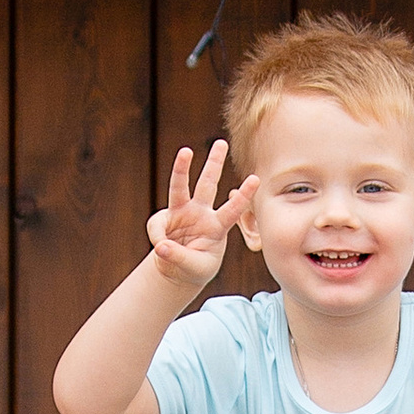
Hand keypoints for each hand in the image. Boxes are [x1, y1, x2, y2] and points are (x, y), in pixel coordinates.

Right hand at [147, 141, 258, 291]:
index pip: (233, 210)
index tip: (256, 179)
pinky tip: (162, 249)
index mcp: (217, 227)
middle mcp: (201, 214)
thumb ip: (179, 257)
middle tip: (221, 142)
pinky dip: (157, 236)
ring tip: (186, 152)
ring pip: (180, 186)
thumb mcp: (193, 267)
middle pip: (208, 184)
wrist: (178, 270)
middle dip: (215, 164)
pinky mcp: (165, 219)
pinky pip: (157, 225)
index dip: (243, 196)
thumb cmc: (195, 267)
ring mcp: (182, 213)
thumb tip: (161, 245)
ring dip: (182, 168)